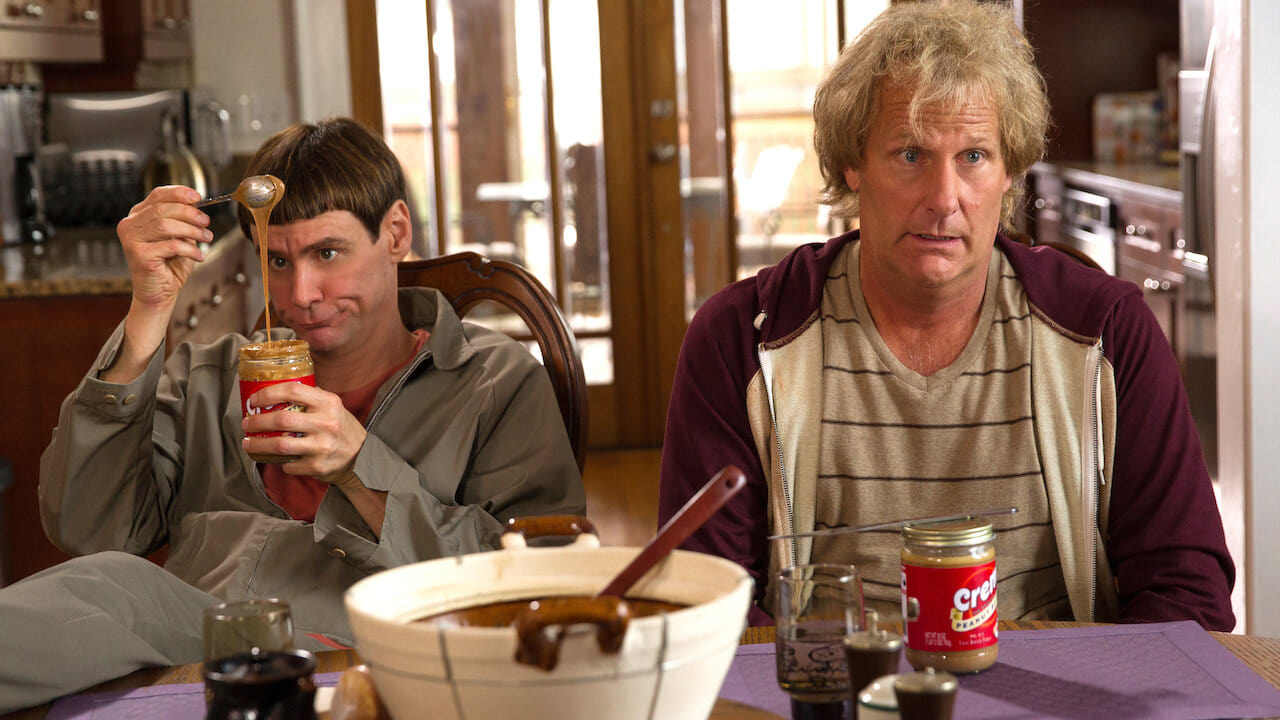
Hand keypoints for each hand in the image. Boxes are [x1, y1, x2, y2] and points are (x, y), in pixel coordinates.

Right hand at [117, 185, 213, 310]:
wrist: (159, 293)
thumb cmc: (170, 265)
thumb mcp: (179, 237)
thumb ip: (183, 220)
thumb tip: (197, 205)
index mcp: (138, 216)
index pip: (158, 195)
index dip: (179, 193)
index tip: (198, 197)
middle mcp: (130, 225)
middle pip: (162, 209)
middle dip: (189, 214)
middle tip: (206, 222)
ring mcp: (131, 239)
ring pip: (165, 225)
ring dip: (191, 230)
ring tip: (207, 238)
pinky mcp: (138, 255)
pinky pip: (170, 245)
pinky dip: (190, 249)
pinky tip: (199, 256)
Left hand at [241, 381, 368, 486]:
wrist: (362, 455)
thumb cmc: (341, 427)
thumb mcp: (333, 406)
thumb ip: (310, 398)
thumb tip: (274, 391)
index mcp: (328, 403)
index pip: (293, 390)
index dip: (269, 393)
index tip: (255, 400)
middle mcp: (326, 423)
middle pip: (282, 419)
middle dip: (257, 421)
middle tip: (246, 423)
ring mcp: (322, 446)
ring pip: (280, 445)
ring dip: (259, 444)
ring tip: (248, 442)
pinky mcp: (317, 466)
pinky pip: (288, 465)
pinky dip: (279, 463)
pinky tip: (276, 459)